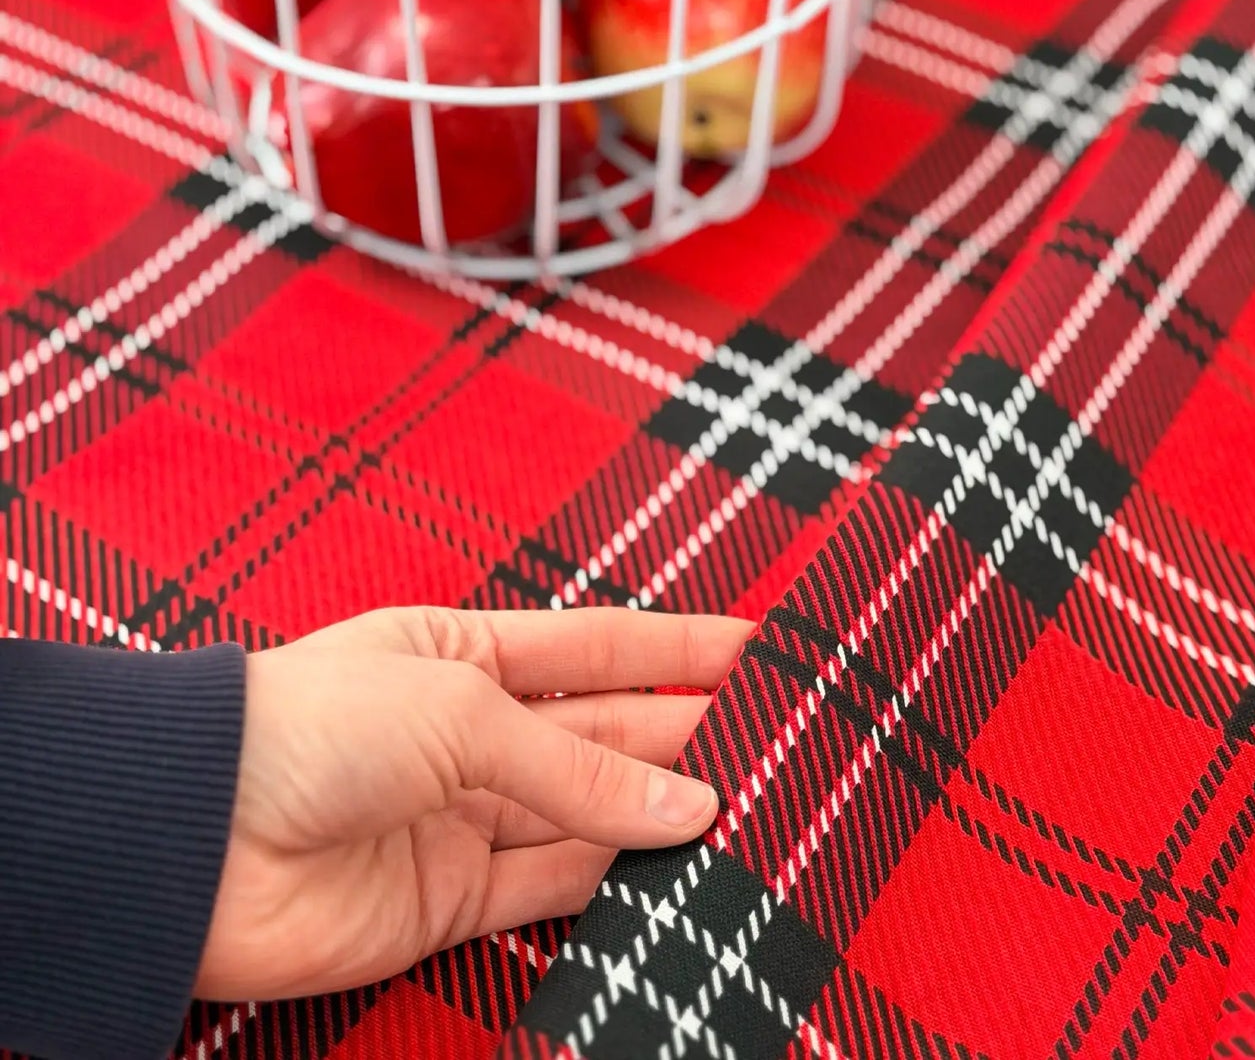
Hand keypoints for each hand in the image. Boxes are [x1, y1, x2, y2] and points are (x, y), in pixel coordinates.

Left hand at [196, 605, 752, 999]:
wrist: (188, 839)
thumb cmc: (308, 726)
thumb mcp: (462, 709)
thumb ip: (579, 768)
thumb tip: (686, 805)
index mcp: (465, 652)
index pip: (598, 644)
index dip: (677, 644)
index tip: (756, 646)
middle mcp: (469, 732)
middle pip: (604, 733)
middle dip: (686, 734)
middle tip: (775, 740)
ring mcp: (462, 818)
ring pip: (590, 814)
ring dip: (661, 814)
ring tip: (748, 808)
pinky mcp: (448, 901)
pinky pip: (552, 887)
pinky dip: (614, 881)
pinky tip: (674, 869)